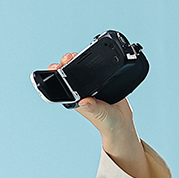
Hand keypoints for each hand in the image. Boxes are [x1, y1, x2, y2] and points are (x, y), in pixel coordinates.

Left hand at [47, 50, 168, 177]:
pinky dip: (93, 62)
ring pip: (81, 69)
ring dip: (78, 60)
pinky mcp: (102, 81)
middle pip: (69, 73)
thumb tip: (83, 101)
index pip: (62, 85)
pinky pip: (95, 69)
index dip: (56, 75)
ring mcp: (91, 85)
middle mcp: (81, 91)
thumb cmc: (107, 123)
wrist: (122, 123)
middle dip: (65, 63)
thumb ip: (92, 108)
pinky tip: (93, 56)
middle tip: (68, 57)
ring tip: (75, 54)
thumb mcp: (99, 114)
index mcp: (76, 99)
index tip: (56, 67)